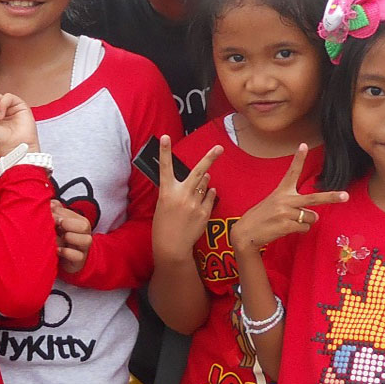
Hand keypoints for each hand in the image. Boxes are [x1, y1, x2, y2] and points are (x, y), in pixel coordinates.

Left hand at [50, 201, 92, 274]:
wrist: (66, 259)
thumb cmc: (61, 238)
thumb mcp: (58, 224)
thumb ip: (56, 211)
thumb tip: (52, 202)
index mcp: (79, 223)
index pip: (74, 215)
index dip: (61, 213)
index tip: (50, 215)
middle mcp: (84, 234)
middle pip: (85, 226)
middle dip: (69, 224)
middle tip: (57, 226)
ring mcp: (83, 248)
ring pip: (86, 240)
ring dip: (70, 237)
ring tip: (57, 238)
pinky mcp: (80, 260)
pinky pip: (79, 256)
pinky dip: (67, 252)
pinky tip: (57, 250)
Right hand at [152, 136, 221, 262]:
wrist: (172, 246)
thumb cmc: (164, 224)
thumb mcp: (164, 204)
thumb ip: (180, 190)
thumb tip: (204, 177)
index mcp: (167, 192)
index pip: (165, 167)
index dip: (164, 151)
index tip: (165, 137)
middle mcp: (181, 195)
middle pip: (198, 171)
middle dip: (210, 158)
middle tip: (219, 147)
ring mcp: (194, 203)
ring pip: (205, 184)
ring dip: (204, 182)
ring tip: (195, 192)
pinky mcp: (204, 212)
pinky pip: (210, 197)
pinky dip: (209, 194)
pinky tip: (203, 199)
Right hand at [229, 144, 348, 252]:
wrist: (246, 232)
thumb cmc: (262, 218)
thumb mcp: (275, 205)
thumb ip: (295, 206)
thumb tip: (315, 216)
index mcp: (281, 191)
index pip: (292, 172)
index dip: (298, 158)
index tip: (303, 145)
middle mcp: (285, 200)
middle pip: (313, 198)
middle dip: (331, 197)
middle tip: (346, 196)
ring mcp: (286, 213)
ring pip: (311, 218)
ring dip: (306, 222)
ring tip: (289, 223)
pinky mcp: (286, 225)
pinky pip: (305, 228)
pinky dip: (300, 231)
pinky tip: (286, 229)